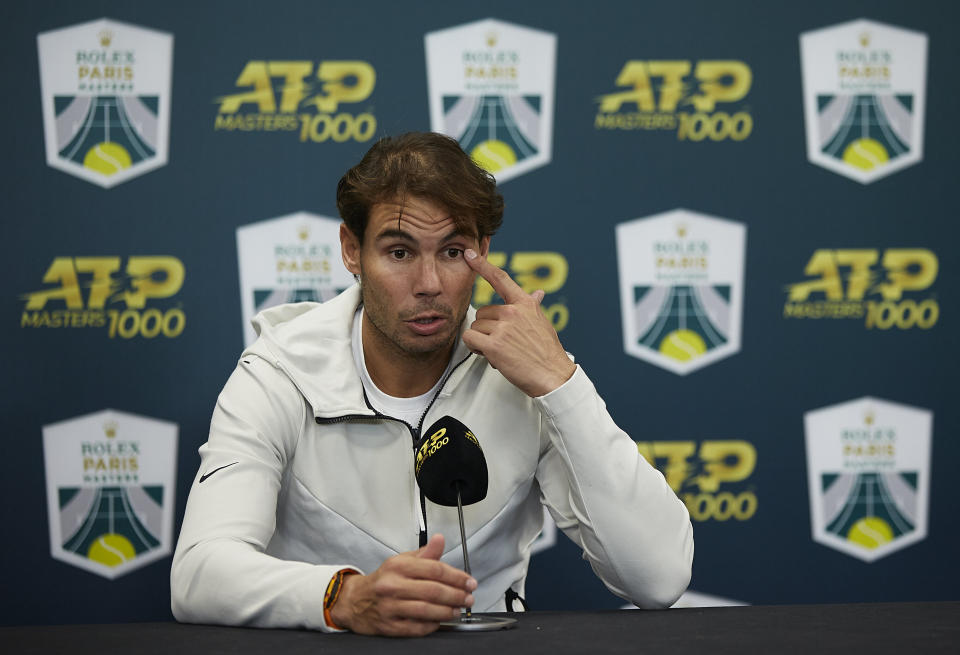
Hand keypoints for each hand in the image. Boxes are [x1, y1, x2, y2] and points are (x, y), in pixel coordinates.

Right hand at [330, 534, 475, 635]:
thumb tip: (440, 539)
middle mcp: (393, 585)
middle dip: (456, 595)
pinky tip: (440, 620)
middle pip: (433, 590)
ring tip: (458, 610)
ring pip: (426, 610)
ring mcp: (390, 607)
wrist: (356, 601)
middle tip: (468, 597)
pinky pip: (416, 627)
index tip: (469, 581)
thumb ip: (425, 553)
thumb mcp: (402, 561)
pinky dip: (432, 625)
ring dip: (447, 611)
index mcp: (398, 566)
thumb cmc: (384, 580)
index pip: (435, 569)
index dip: (457, 576)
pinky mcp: (389, 626)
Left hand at [462, 249, 576, 396]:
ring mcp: (503, 327)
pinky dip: (475, 347)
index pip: (501, 279)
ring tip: (501, 351)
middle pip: (482, 312)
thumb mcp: (543, 323)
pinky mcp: (494, 344)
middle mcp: (513, 312)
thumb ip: (533, 307)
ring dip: (482, 340)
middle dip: (487, 328)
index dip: (483, 265)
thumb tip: (537, 293)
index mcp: (525, 304)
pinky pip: (470, 338)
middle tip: (502, 343)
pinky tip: (490, 355)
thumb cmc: (547, 352)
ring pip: (476, 327)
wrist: (553, 375)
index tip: (470, 254)